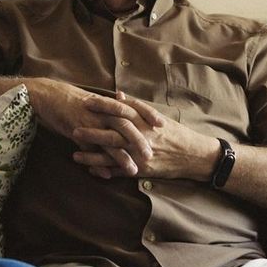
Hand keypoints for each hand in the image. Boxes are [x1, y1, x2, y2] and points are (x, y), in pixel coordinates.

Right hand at [28, 79, 153, 174]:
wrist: (49, 96)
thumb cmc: (75, 100)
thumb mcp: (96, 101)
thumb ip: (111, 107)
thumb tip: (126, 107)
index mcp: (109, 103)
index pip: (133, 106)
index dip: (148, 114)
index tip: (162, 124)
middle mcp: (102, 111)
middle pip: (125, 125)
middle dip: (139, 140)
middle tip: (151, 155)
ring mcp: (90, 122)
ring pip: (109, 139)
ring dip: (122, 156)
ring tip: (133, 170)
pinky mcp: (77, 131)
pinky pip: (90, 150)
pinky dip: (98, 163)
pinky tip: (106, 175)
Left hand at [71, 91, 216, 179]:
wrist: (194, 155)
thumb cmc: (174, 133)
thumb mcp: (156, 116)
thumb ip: (135, 106)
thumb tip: (118, 94)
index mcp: (145, 121)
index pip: (120, 110)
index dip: (102, 106)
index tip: (86, 102)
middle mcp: (141, 138)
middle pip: (112, 133)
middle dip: (92, 131)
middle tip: (73, 128)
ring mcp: (141, 155)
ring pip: (113, 155)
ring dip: (92, 156)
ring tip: (75, 155)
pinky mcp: (142, 170)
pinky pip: (120, 171)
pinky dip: (105, 172)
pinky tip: (90, 171)